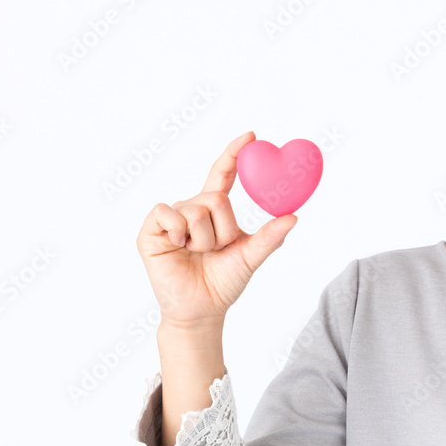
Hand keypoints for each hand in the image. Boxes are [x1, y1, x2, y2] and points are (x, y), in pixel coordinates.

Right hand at [136, 131, 297, 327]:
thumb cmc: (223, 283)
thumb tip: (293, 216)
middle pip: (216, 198)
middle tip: (215, 249)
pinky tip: (178, 247)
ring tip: (196, 254)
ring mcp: (171, 218)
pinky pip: (169, 214)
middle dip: (223, 229)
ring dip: (204, 239)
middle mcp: (191, 208)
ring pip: (197, 209)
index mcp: (213, 211)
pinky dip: (180, 233)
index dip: (234, 154)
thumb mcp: (250, 257)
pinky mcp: (152, 229)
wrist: (201, 310)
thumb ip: (270, 237)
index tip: (251, 135)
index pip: (223, 175)